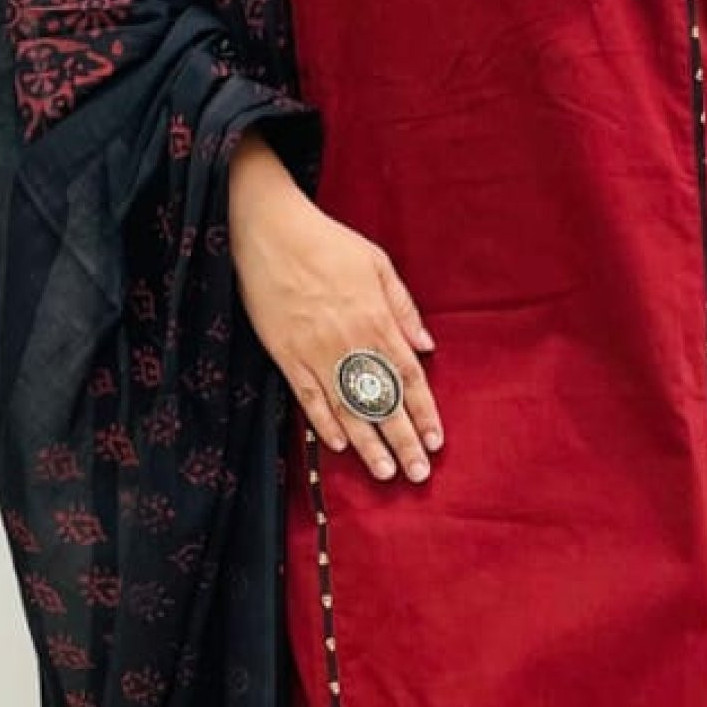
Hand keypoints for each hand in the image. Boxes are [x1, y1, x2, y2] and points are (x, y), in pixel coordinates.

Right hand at [227, 138, 443, 484]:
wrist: (270, 232)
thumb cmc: (328, 243)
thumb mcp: (378, 264)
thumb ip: (403, 308)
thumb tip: (426, 347)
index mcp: (376, 320)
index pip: (408, 377)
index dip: (424, 413)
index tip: (437, 441)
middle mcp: (349, 342)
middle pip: (382, 401)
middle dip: (403, 440)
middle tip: (417, 474)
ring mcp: (315, 352)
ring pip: (347, 408)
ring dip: (368, 444)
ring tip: (384, 473)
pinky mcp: (286, 355)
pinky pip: (308, 397)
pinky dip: (323, 423)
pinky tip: (339, 446)